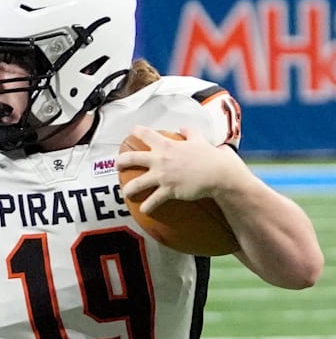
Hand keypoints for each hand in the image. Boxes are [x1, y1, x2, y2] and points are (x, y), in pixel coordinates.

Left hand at [117, 126, 249, 213]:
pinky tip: (143, 210)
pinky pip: (152, 201)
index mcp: (166, 145)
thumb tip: (184, 128)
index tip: (132, 131)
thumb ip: (190, 133)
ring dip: (128, 190)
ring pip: (136, 184)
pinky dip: (146, 207)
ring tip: (126, 193)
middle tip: (118, 165)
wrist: (220, 174)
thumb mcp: (200, 140)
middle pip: (131, 158)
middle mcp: (160, 159)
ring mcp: (162, 176)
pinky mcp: (168, 190)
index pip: (145, 133)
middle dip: (120, 162)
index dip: (136, 131)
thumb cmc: (211, 157)